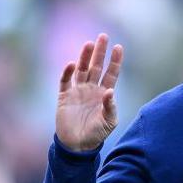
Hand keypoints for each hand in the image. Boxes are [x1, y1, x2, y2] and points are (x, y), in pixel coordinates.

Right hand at [56, 33, 123, 151]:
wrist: (77, 146)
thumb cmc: (96, 135)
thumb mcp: (108, 122)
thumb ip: (110, 107)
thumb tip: (110, 91)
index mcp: (104, 94)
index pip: (111, 73)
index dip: (115, 61)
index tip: (118, 47)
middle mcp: (91, 89)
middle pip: (96, 66)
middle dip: (100, 52)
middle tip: (103, 36)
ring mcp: (78, 91)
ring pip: (82, 69)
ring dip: (85, 57)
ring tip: (89, 44)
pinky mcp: (64, 96)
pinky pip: (65, 81)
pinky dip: (68, 72)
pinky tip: (72, 64)